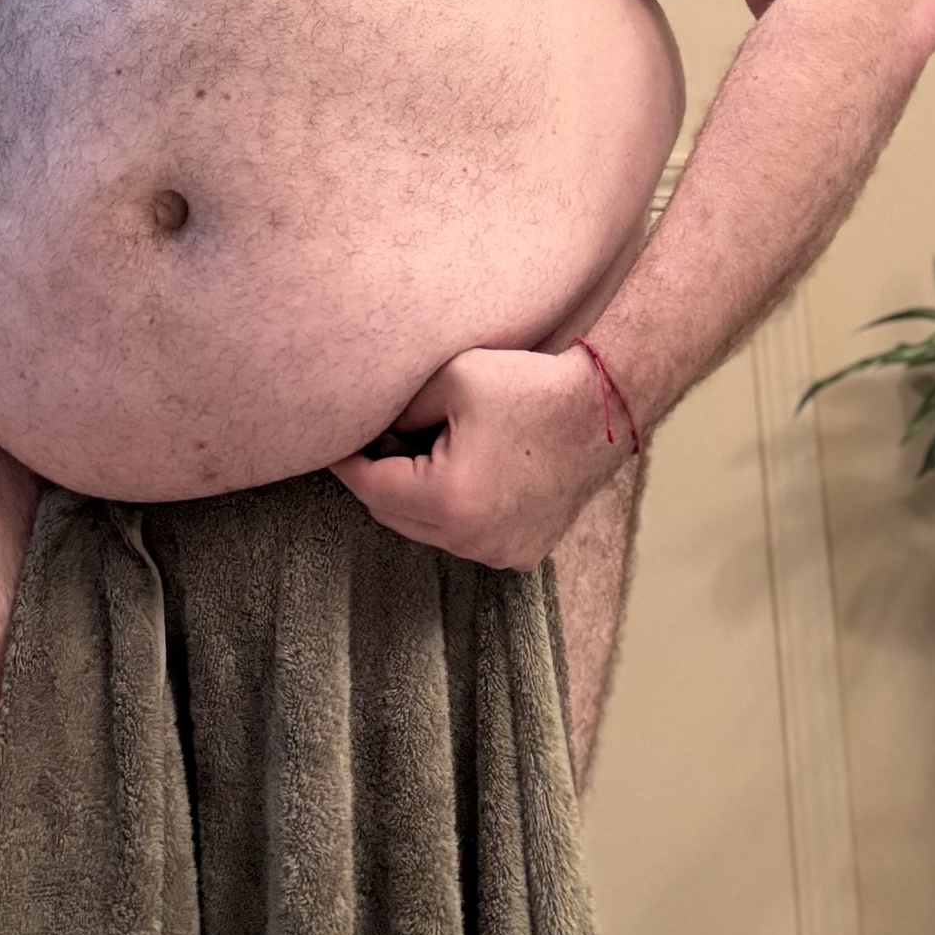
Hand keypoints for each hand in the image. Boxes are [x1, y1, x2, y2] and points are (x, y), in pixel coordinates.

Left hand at [330, 344, 626, 571]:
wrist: (602, 408)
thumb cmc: (526, 386)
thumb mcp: (449, 380)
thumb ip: (398, 411)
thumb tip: (369, 430)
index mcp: (448, 499)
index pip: (371, 486)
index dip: (348, 461)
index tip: (332, 443)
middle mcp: (472, 539)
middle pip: (394, 515)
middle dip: (381, 480)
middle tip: (378, 441)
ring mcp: (500, 553)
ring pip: (428, 531)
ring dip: (416, 499)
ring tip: (424, 452)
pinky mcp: (522, 554)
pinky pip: (465, 537)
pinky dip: (453, 513)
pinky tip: (462, 474)